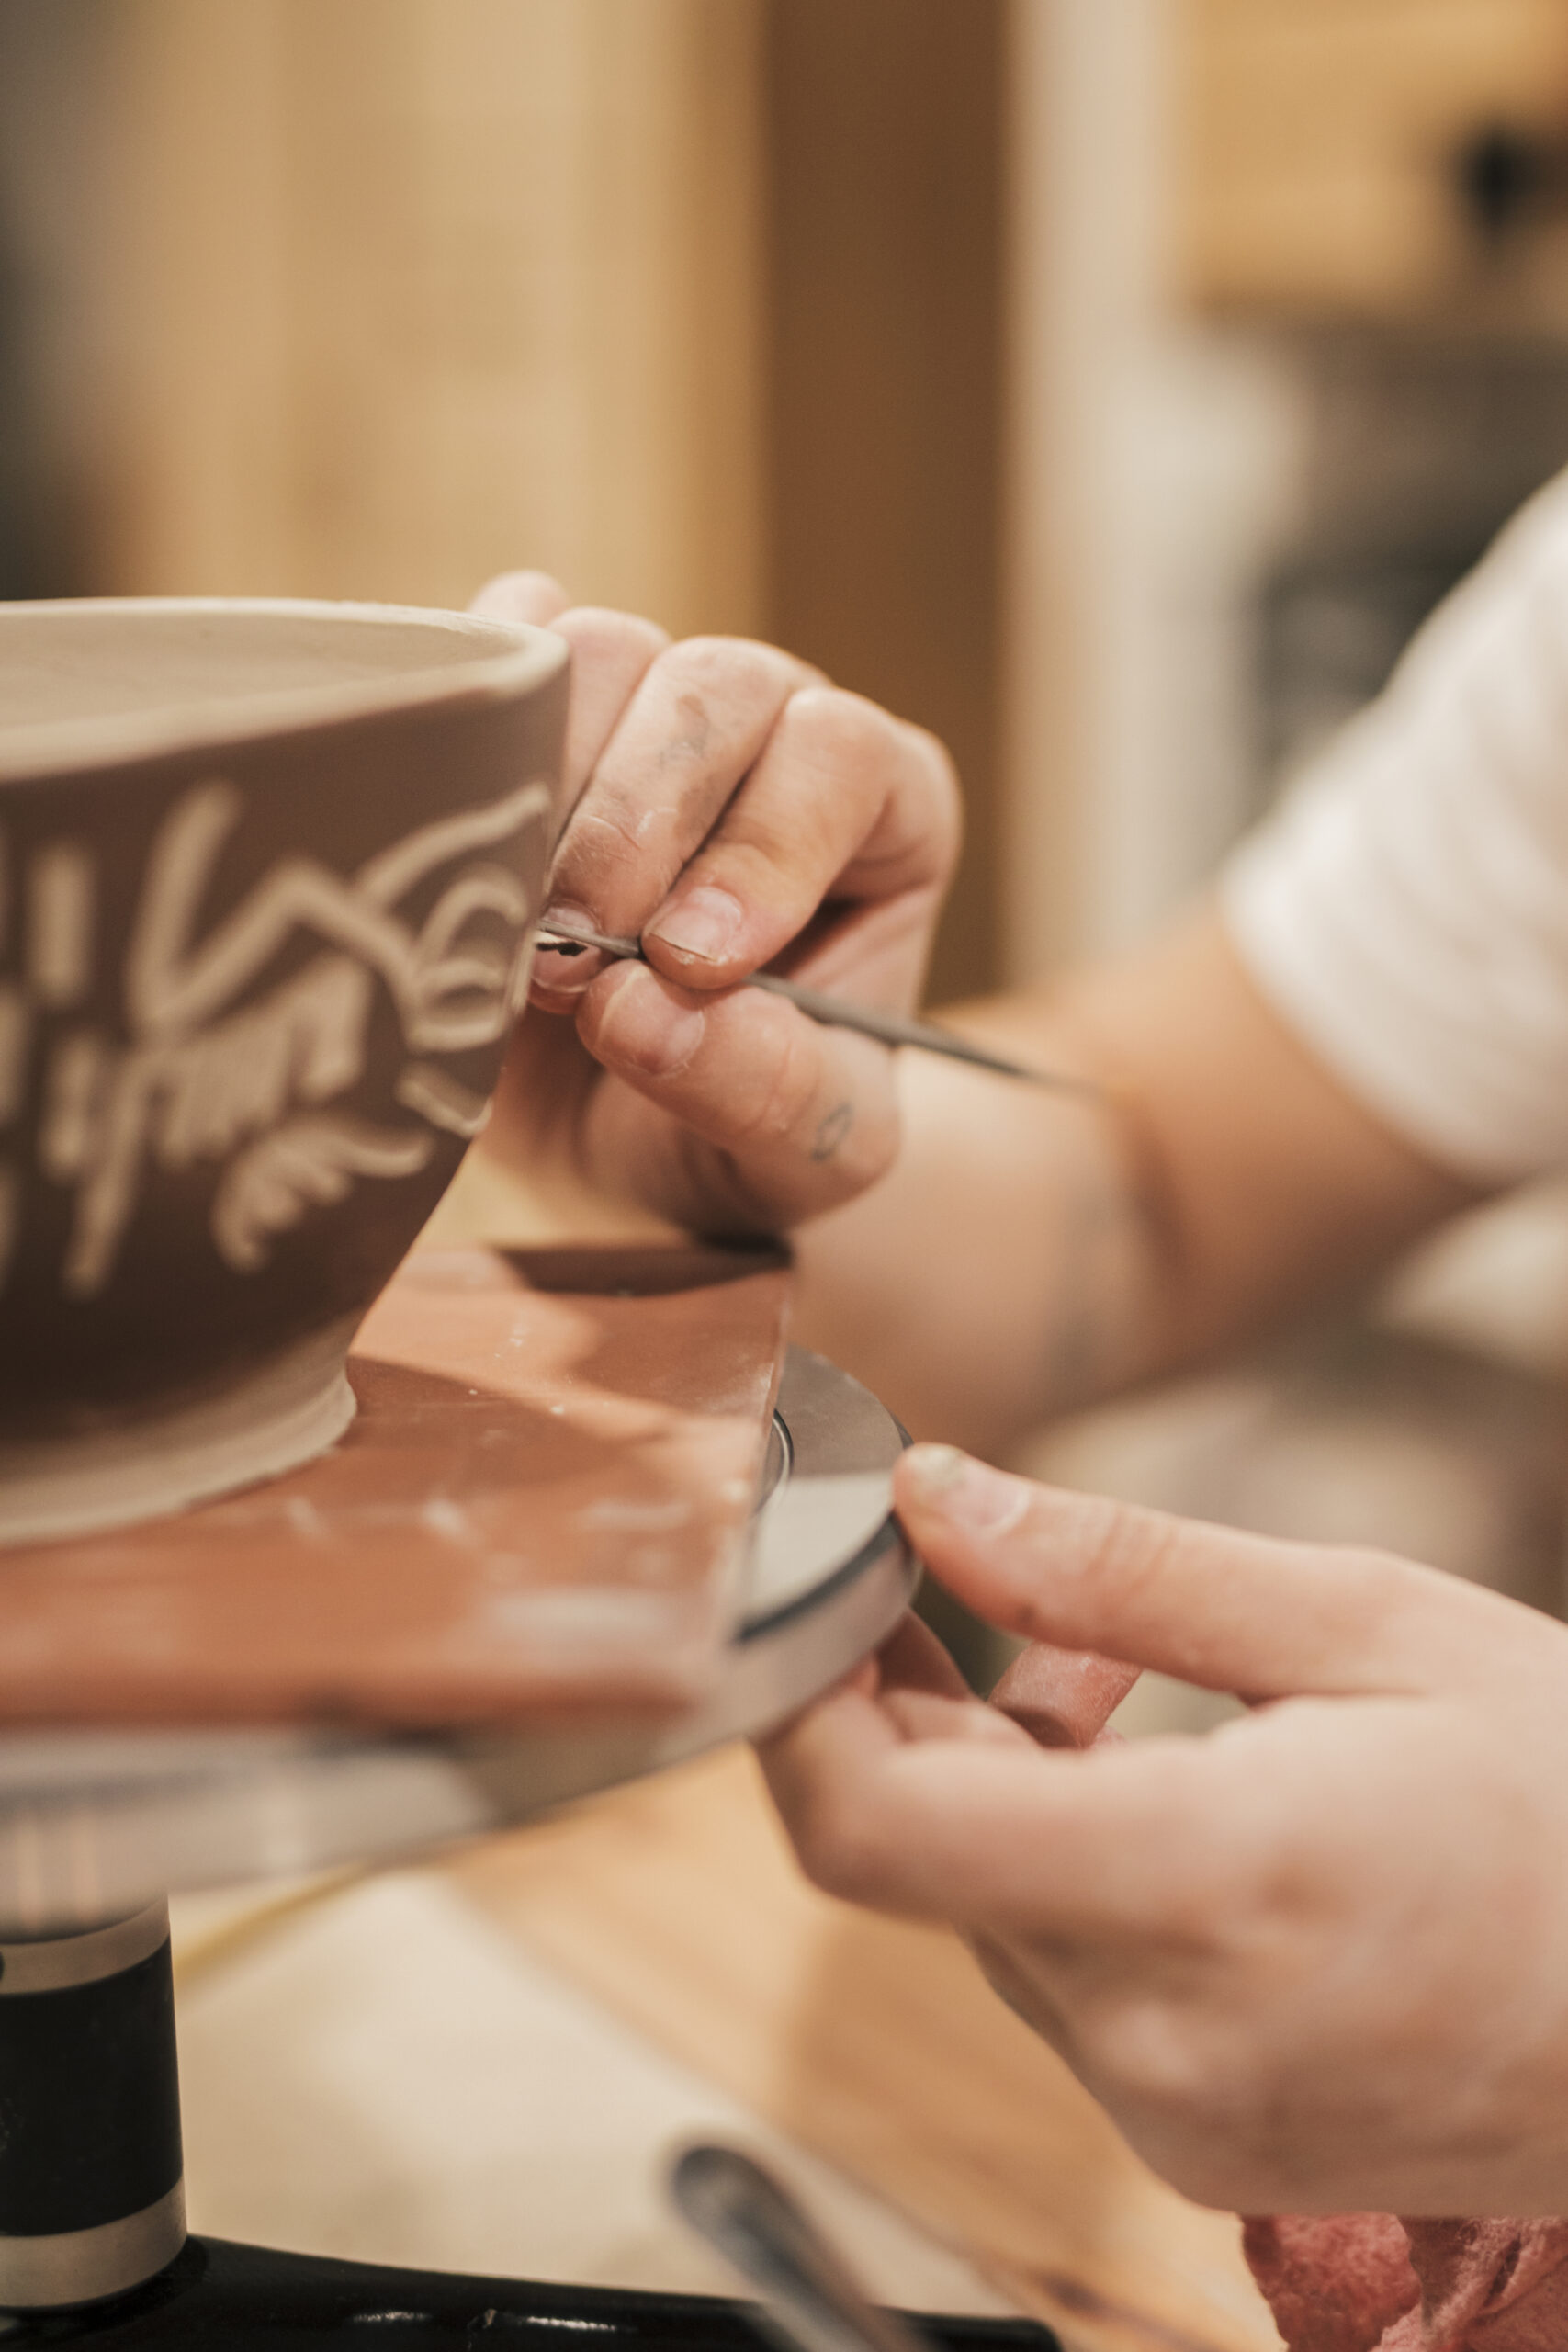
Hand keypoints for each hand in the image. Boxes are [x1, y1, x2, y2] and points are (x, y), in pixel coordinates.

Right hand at [468, 573, 960, 1232]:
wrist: (625, 1148)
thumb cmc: (738, 1137)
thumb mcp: (796, 1161)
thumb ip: (768, 1093)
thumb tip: (644, 1012)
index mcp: (880, 814)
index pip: (844, 757)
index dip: (765, 846)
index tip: (691, 963)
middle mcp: (772, 731)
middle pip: (717, 685)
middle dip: (636, 820)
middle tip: (573, 959)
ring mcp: (648, 704)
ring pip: (604, 652)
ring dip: (544, 782)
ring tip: (516, 925)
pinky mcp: (533, 711)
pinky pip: (501, 651)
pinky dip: (468, 722)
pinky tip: (449, 820)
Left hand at [760, 1445, 1567, 2216]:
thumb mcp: (1365, 1624)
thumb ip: (1119, 1568)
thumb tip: (934, 1497)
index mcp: (1207, 1885)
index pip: (874, 1829)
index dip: (801, 1703)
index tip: (823, 1596)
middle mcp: (1164, 2035)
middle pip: (922, 1855)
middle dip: (919, 1709)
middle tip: (989, 1584)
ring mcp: (1180, 2111)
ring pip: (987, 1911)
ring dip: (1005, 1782)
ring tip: (1116, 1675)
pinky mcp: (1201, 2142)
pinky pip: (1066, 1982)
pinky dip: (1071, 1868)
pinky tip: (1164, 1784)